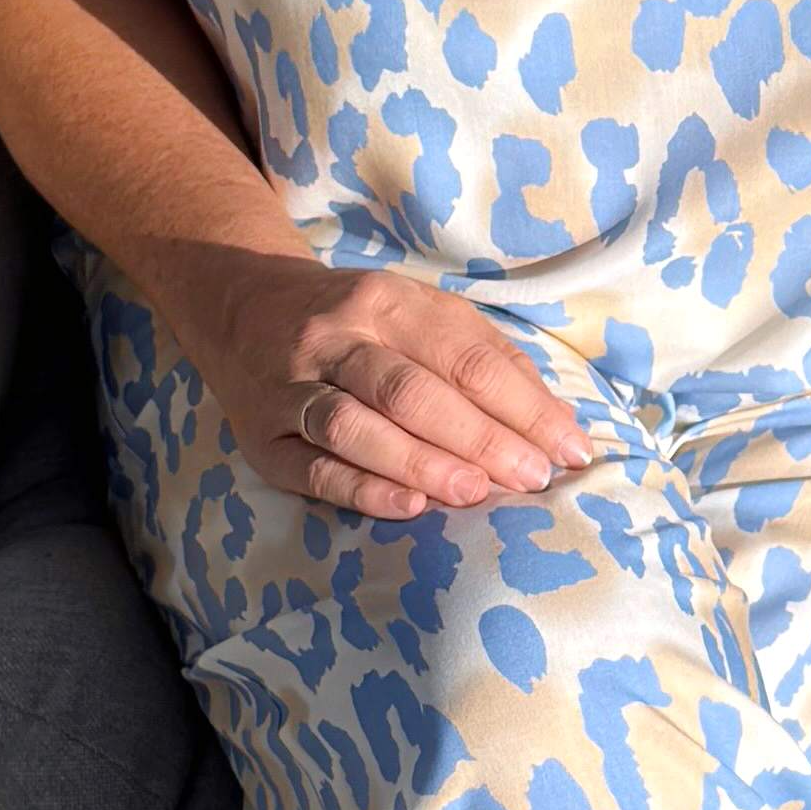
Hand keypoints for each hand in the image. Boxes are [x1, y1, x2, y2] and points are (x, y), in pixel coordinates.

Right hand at [148, 239, 590, 520]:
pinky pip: (313, 468)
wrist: (241, 307)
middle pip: (412, 391)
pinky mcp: (263, 438)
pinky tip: (409, 508)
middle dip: (479, 438)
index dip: (523, 406)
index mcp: (386, 301)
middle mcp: (335, 339)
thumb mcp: (422, 314)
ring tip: (476, 493)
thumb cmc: (358, 322)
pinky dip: (362, 489)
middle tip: (531, 478)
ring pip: (356, 427)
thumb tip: (558, 425)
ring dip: (421, 463)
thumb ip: (488, 359)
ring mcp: (291, 387)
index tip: (569, 450)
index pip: (466, 356)